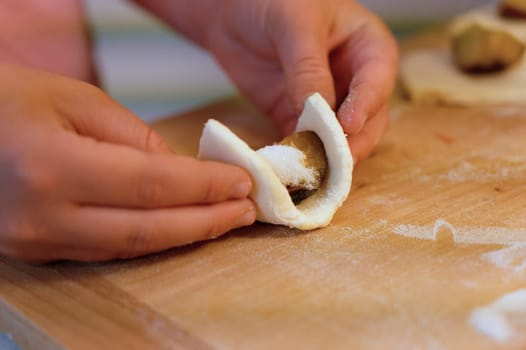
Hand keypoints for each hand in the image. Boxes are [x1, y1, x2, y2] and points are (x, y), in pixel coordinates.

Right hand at [0, 64, 254, 262]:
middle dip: (205, 221)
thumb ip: (133, 137)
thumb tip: (178, 170)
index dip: (203, 186)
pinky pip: (104, 251)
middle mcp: (43, 216)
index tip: (242, 181)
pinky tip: (177, 229)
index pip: (151, 184)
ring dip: (183, 236)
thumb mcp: (75, 98)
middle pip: (146, 228)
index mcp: (51, 165)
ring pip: (129, 248)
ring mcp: (36, 242)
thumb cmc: (7, 99)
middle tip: (246, 210)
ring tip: (223, 221)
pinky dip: (148, 241)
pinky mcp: (35, 251)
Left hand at [203, 0, 397, 162]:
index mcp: (367, 47)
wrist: (230, 10)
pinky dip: (299, 156)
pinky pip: (305, 142)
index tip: (347, 126)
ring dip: (327, 156)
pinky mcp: (296, 117)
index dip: (366, 104)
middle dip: (353, 142)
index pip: (377, 80)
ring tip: (312, 170)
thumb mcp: (295, 25)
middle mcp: (353, 79)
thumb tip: (319, 114)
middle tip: (334, 161)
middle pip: (367, 120)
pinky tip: (290, 167)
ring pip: (339, 138)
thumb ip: (308, 68)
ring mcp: (326, 102)